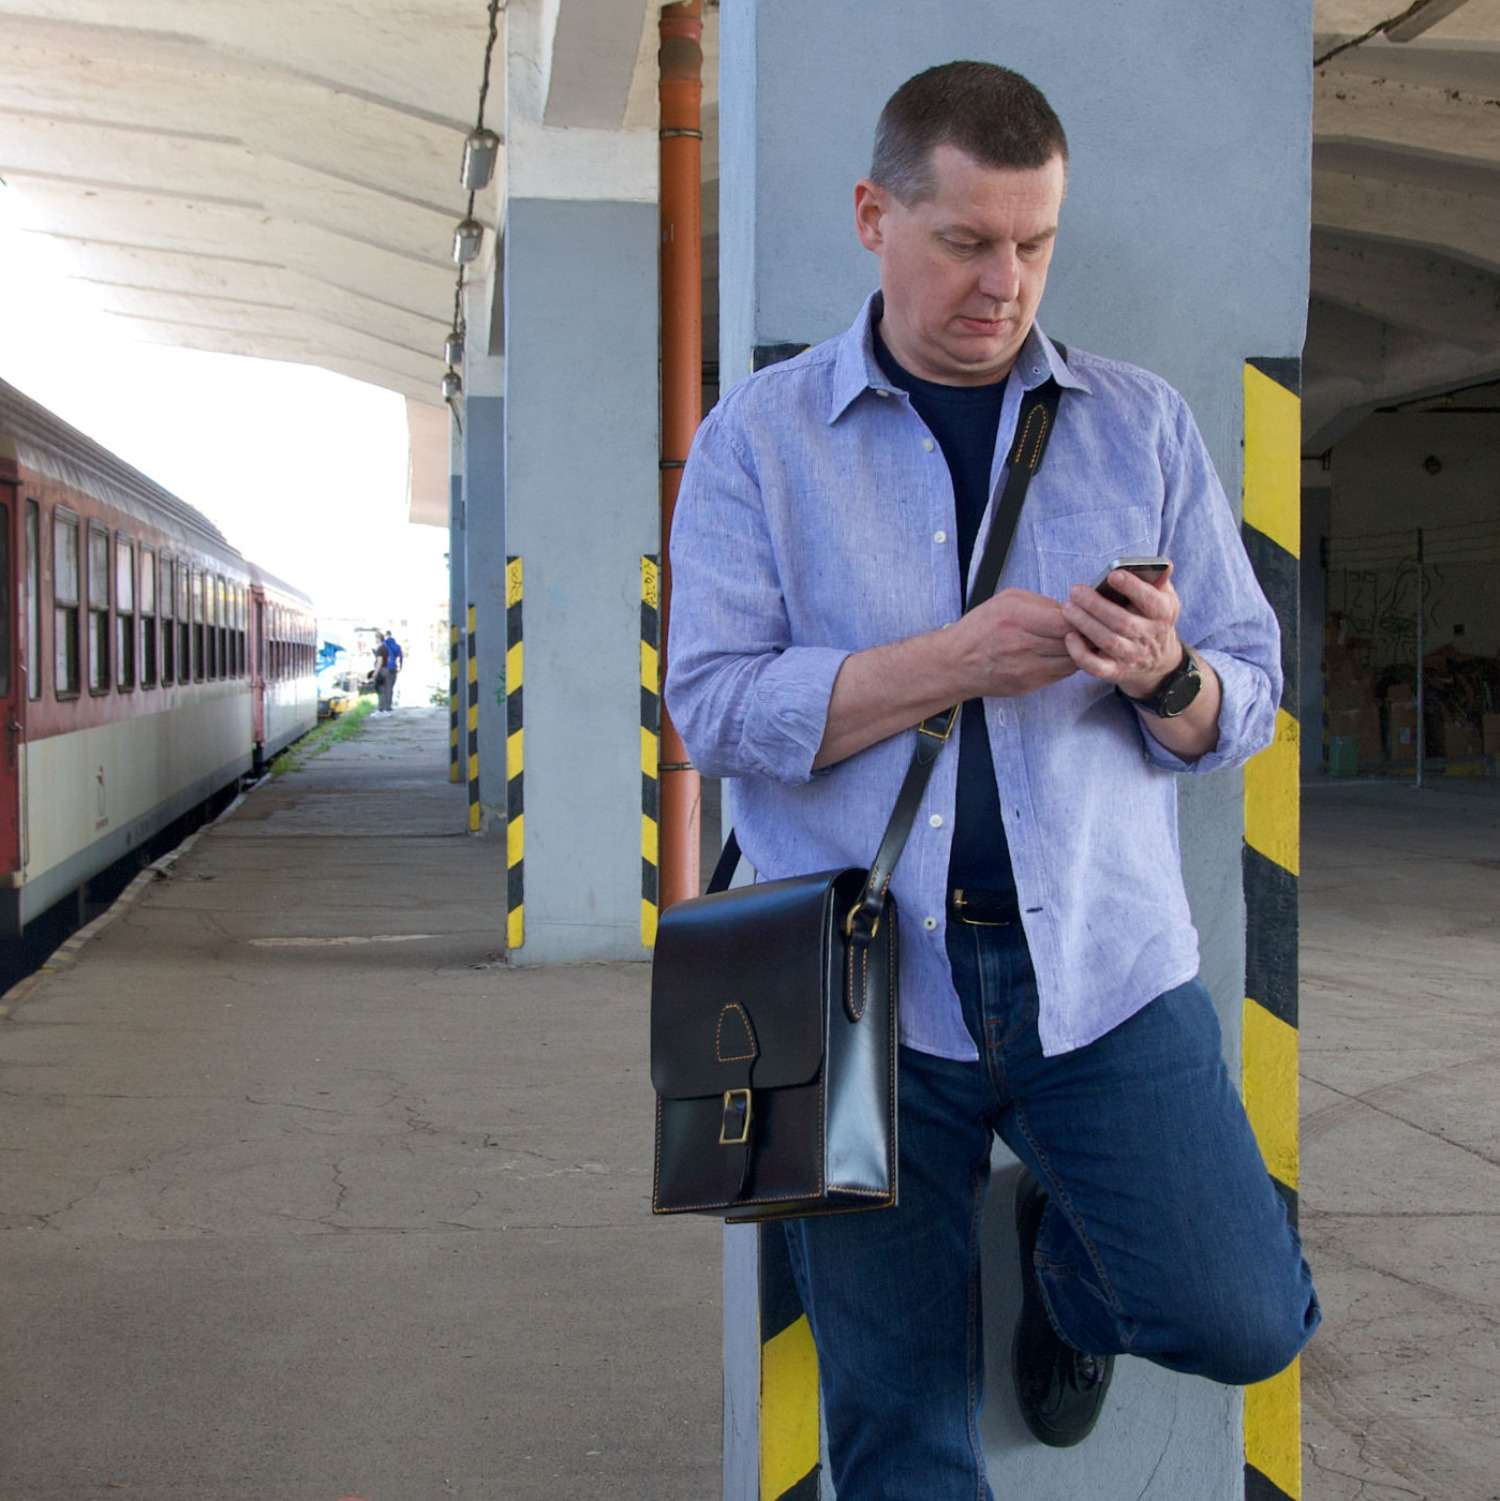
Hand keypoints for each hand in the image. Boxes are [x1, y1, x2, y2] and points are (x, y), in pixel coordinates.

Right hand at [952, 588, 1076, 698]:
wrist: (955, 664)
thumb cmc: (978, 629)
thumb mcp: (1006, 600)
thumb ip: (1042, 603)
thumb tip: (1073, 609)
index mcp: (1016, 617)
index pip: (1067, 621)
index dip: (1083, 617)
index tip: (1086, 613)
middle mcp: (1022, 645)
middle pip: (1073, 641)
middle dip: (1085, 634)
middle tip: (1091, 627)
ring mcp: (1027, 668)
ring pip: (1072, 660)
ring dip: (1080, 650)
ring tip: (1079, 640)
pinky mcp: (1029, 685)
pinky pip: (1062, 673)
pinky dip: (1067, 662)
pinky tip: (1062, 653)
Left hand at [1061, 564, 1181, 697]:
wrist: (1158, 662)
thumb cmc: (1153, 619)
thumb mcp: (1164, 598)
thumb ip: (1160, 578)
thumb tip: (1165, 563)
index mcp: (1162, 613)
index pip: (1149, 600)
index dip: (1131, 587)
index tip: (1113, 574)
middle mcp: (1148, 636)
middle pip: (1122, 621)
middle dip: (1096, 605)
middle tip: (1076, 590)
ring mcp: (1131, 656)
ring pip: (1107, 641)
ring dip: (1085, 624)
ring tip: (1068, 607)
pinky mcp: (1115, 671)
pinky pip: (1096, 666)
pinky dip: (1081, 653)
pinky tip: (1069, 636)